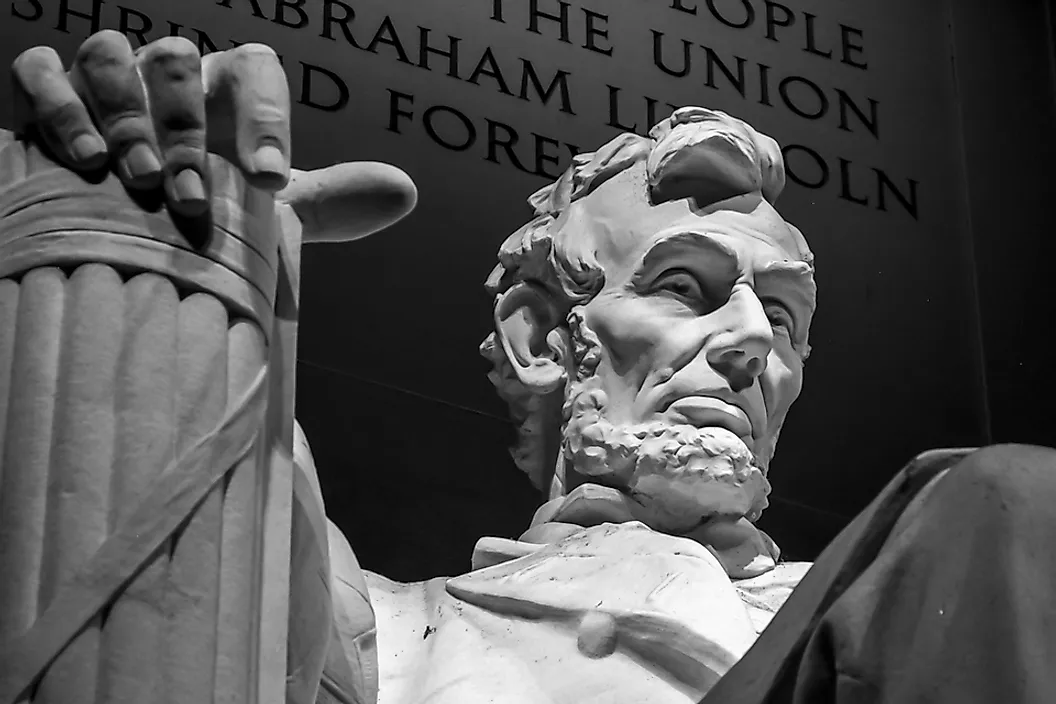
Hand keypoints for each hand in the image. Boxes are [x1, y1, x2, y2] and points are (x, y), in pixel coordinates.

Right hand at [11, 31, 415, 240]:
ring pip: (112, 55)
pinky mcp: (47, 95)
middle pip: (180, 60)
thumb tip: (405, 192)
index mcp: (225, 95)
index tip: (269, 180)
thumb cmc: (201, 219)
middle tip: (189, 197)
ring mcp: (107, 80)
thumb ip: (326, 201)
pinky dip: (59, 104)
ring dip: (127, 116)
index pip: (255, 70)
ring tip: (140, 179)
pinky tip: (81, 156)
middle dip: (186, 127)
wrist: (119, 239)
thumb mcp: (263, 215)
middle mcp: (168, 77)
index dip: (267, 117)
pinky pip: (42, 69)